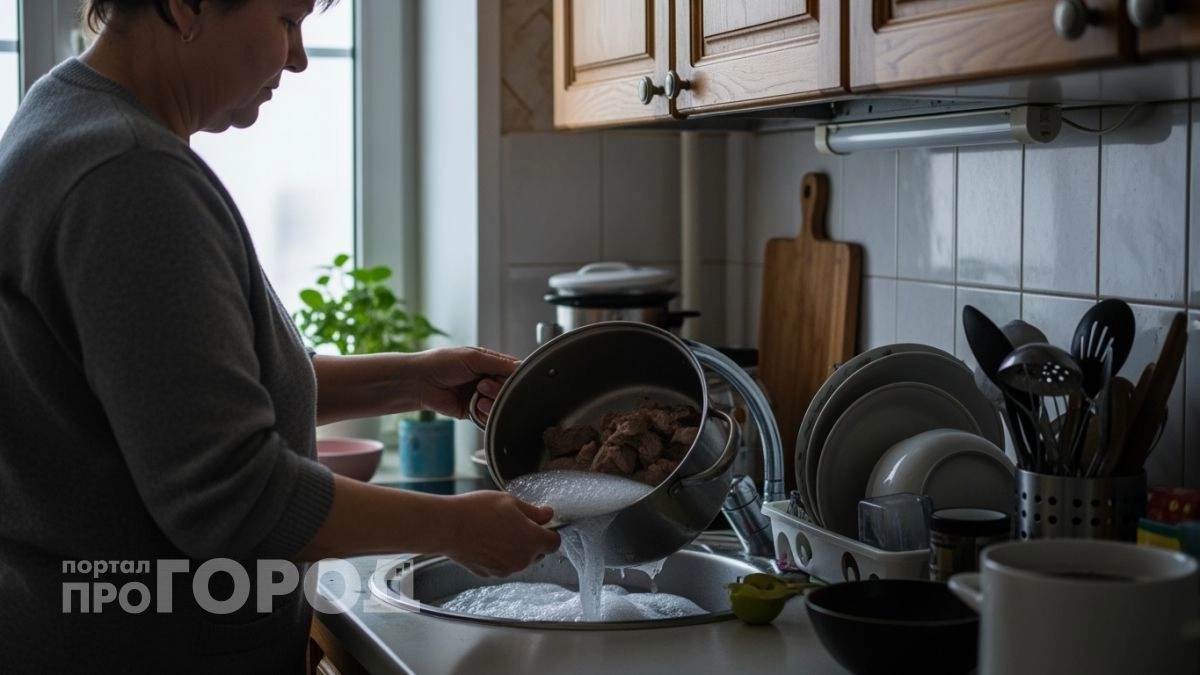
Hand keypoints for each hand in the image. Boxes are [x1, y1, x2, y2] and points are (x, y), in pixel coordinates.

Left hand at [410, 347, 519, 420]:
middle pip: (509, 391)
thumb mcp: (474, 357)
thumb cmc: (443, 363)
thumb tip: (522, 367)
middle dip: (500, 390)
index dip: (516, 378)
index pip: (514, 372)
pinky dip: (487, 414)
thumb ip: (499, 363)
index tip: (514, 381)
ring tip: (478, 397)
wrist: (419, 382)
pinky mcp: (473, 412)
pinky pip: (489, 418)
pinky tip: (477, 407)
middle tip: (483, 385)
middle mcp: (488, 380)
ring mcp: (481, 397)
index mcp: (490, 364)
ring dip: (493, 403)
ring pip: (501, 406)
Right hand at [440, 491, 560, 576]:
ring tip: (496, 531)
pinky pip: (502, 565)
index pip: (554, 543)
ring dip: (514, 549)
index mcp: (532, 541)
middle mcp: (522, 560)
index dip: (549, 532)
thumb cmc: (478, 511)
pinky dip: (498, 556)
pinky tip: (485, 542)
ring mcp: (505, 570)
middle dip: (531, 541)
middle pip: (537, 553)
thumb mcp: (511, 502)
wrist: (448, 527)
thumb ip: (534, 512)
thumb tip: (548, 515)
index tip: (540, 524)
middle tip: (514, 523)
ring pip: (519, 560)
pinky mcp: (489, 574)